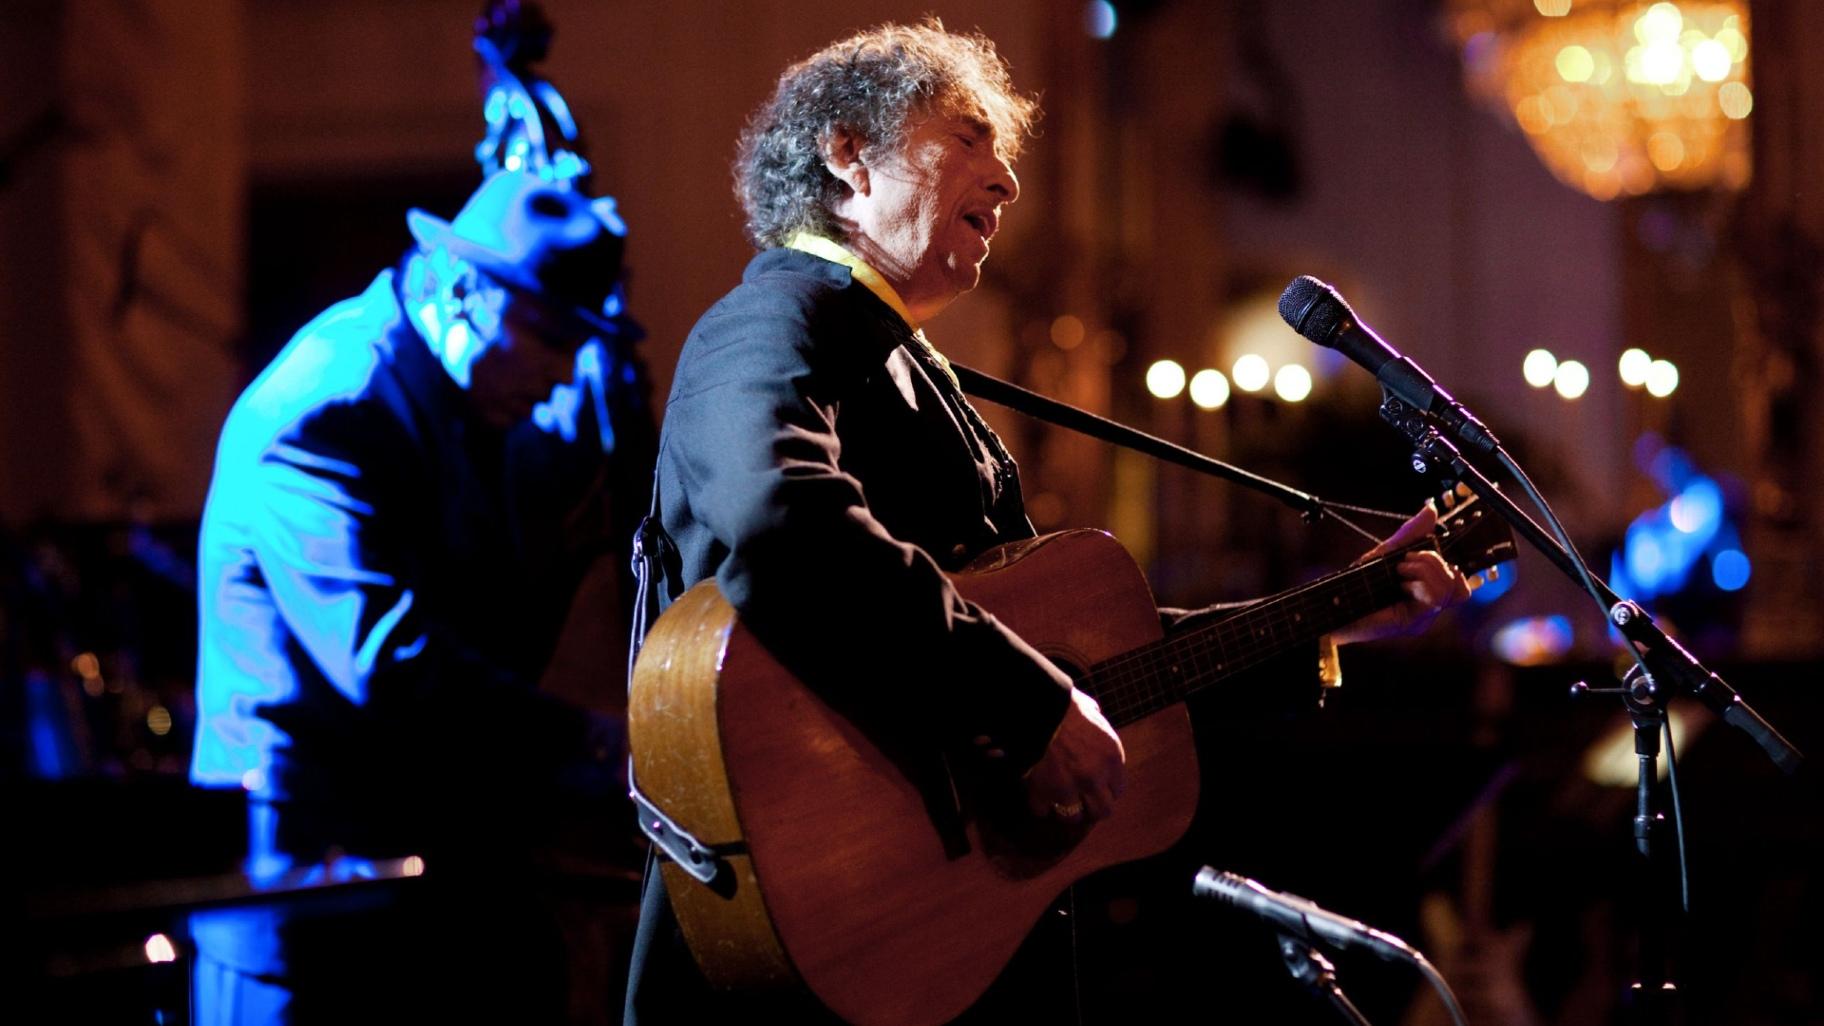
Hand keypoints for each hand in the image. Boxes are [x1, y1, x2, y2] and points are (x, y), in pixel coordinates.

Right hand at [1024, 688, 1125, 823]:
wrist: (1033, 709)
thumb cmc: (1063, 705)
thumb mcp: (1092, 712)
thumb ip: (1098, 727)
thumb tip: (1096, 722)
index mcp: (1110, 757)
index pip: (1118, 789)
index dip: (1106, 789)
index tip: (1098, 787)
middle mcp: (1094, 778)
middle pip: (1102, 811)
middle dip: (1092, 808)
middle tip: (1082, 802)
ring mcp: (1068, 788)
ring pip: (1073, 818)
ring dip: (1066, 811)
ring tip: (1059, 802)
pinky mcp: (1043, 792)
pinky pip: (1042, 810)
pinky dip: (1039, 805)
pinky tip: (1038, 795)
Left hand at [1330, 502, 1470, 644]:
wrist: (1334, 603)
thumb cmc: (1358, 581)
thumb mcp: (1387, 552)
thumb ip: (1411, 534)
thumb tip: (1432, 509)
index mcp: (1426, 591)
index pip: (1461, 583)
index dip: (1454, 566)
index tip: (1424, 553)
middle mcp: (1429, 606)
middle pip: (1458, 582)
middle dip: (1433, 561)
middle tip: (1405, 561)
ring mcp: (1424, 616)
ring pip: (1449, 588)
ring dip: (1424, 570)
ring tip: (1399, 571)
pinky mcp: (1414, 622)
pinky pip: (1435, 598)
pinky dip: (1419, 582)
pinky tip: (1400, 583)